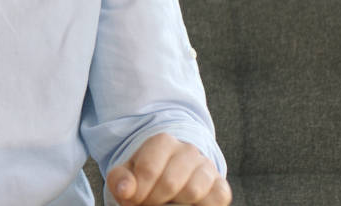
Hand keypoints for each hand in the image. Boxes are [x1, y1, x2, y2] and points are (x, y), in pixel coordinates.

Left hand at [106, 133, 230, 205]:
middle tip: (147, 205)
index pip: (148, 169)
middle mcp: (188, 150)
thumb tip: (125, 190)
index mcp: (163, 142)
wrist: (170, 174)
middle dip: (154, 200)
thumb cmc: (145, 176)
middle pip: (170, 183)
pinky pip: (216, 199)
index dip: (137, 192)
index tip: (132, 200)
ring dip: (175, 205)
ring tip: (166, 204)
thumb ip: (120, 179)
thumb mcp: (127, 174)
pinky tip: (185, 205)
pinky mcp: (220, 186)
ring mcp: (206, 167)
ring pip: (192, 191)